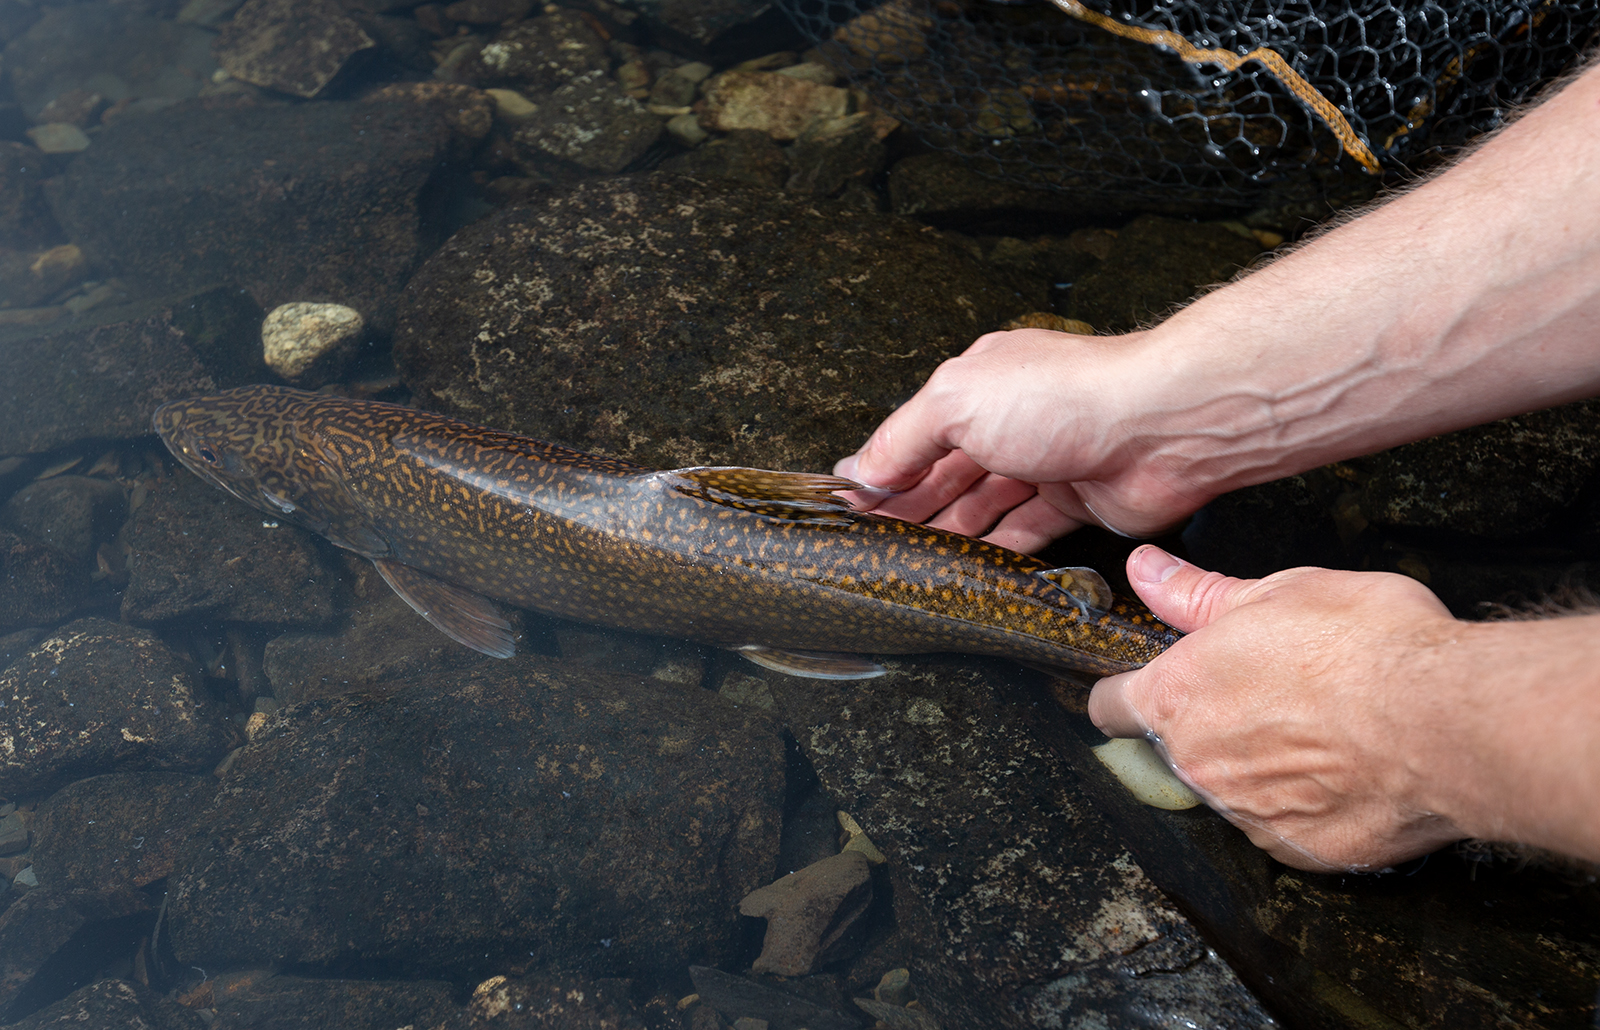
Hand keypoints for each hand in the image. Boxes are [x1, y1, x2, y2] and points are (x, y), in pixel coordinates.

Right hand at [835, 329, 1216, 551]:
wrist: (1162, 427)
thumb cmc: (1066, 397)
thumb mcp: (956, 403)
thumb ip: (903, 439)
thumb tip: (860, 470)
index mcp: (977, 385)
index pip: (915, 435)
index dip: (882, 473)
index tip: (851, 510)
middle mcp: (1011, 420)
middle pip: (946, 474)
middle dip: (909, 509)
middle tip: (874, 548)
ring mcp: (1045, 462)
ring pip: (983, 506)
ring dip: (948, 535)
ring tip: (911, 567)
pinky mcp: (1078, 503)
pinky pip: (1026, 533)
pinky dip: (996, 552)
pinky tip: (968, 572)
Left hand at [1089, 546, 1469, 871]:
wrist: (1445, 720)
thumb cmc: (1365, 647)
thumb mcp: (1277, 592)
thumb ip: (1198, 593)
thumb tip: (1146, 571)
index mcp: (1178, 696)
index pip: (1112, 708)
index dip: (1124, 696)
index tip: (1144, 688)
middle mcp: (1200, 764)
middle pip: (1181, 749)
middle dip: (1214, 725)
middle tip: (1272, 694)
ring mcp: (1248, 815)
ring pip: (1236, 789)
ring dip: (1262, 766)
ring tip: (1324, 728)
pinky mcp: (1301, 851)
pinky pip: (1288, 826)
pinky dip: (1310, 804)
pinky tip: (1350, 771)